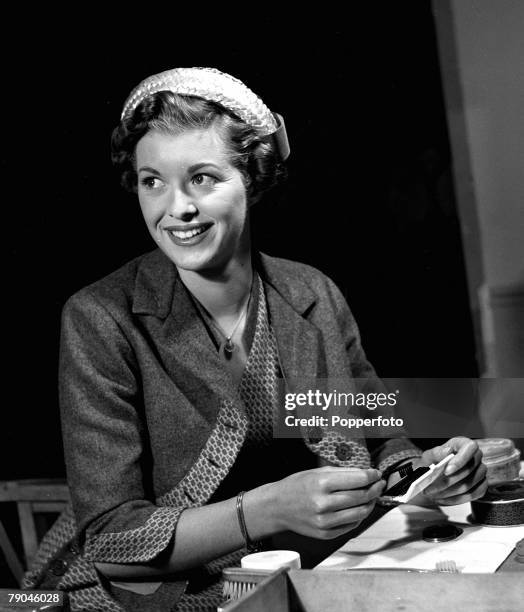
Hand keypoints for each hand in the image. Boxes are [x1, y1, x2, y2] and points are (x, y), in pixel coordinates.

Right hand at [269, 467, 384, 539]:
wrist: (277, 507)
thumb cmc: (296, 486)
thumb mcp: (317, 472)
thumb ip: (342, 473)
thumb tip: (366, 474)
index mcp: (322, 483)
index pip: (358, 480)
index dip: (372, 476)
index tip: (377, 473)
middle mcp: (324, 503)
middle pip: (362, 497)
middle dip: (375, 489)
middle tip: (379, 484)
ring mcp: (325, 521)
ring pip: (360, 513)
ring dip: (371, 503)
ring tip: (371, 496)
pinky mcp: (325, 534)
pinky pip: (351, 525)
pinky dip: (359, 516)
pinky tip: (358, 508)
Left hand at [416, 437, 487, 504]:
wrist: (432, 477)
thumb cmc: (432, 463)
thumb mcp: (428, 456)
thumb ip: (436, 453)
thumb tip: (447, 451)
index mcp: (463, 444)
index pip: (470, 447)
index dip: (460, 460)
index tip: (447, 471)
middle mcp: (475, 456)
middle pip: (469, 469)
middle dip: (449, 481)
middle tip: (432, 487)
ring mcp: (480, 472)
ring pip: (469, 484)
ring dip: (450, 491)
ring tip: (434, 494)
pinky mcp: (482, 485)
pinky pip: (474, 494)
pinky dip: (457, 499)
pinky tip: (443, 498)